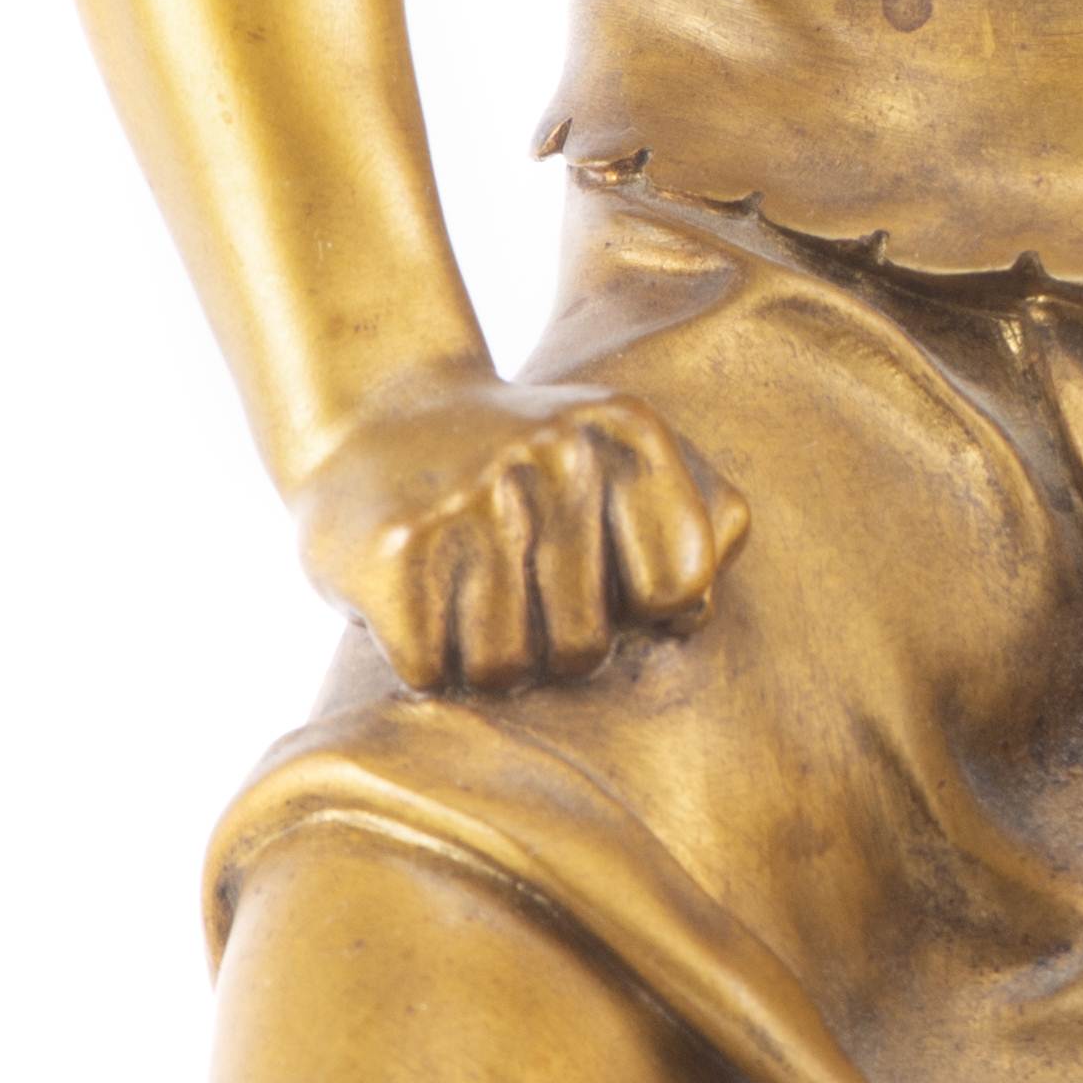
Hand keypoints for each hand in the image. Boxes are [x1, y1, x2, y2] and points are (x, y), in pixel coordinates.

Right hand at [296, 369, 744, 691]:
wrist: (377, 410)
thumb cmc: (526, 470)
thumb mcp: (622, 460)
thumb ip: (706, 519)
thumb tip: (693, 613)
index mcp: (627, 432)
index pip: (680, 588)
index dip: (636, 610)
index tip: (599, 578)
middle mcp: (556, 454)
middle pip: (582, 648)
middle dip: (545, 646)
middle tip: (512, 591)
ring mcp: (470, 497)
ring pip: (502, 670)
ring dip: (478, 657)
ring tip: (463, 593)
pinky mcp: (391, 547)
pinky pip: (429, 671)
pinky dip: (419, 658)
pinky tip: (414, 597)